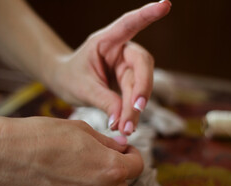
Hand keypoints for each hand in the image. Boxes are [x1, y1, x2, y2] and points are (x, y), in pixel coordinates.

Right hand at [0, 117, 142, 185]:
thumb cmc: (43, 136)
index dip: (132, 156)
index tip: (124, 152)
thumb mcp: (82, 130)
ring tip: (85, 179)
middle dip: (115, 172)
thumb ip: (108, 144)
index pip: (138, 166)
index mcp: (111, 168)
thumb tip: (122, 148)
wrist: (7, 155)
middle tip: (97, 161)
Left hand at [47, 0, 170, 134]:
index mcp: (106, 41)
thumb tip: (121, 121)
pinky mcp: (129, 81)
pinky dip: (131, 112)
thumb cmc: (70, 77)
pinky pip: (136, 96)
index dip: (147, 15)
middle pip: (142, 65)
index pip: (128, 24)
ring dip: (135, 108)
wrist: (65, 82)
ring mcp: (127, 66)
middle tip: (134, 114)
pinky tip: (125, 126)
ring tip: (126, 128)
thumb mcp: (82, 88)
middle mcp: (121, 50)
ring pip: (141, 85)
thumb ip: (103, 101)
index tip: (165, 5)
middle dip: (140, 90)